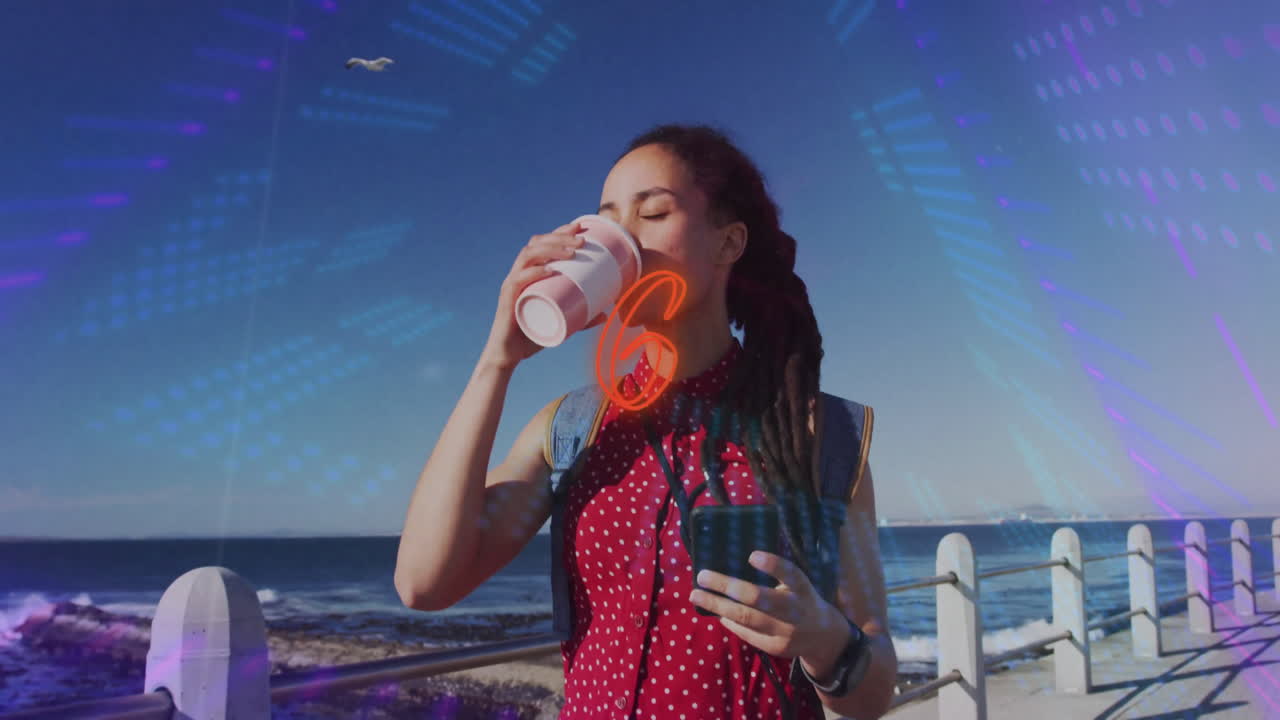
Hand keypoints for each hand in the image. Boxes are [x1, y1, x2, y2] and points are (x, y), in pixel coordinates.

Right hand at [481, 221, 607, 369]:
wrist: (507, 356)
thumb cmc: (531, 336)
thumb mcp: (562, 324)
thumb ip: (582, 319)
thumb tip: (606, 314)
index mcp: (529, 274)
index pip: (542, 244)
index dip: (560, 232)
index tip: (581, 227)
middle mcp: (518, 274)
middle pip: (536, 244)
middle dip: (559, 236)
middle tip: (582, 239)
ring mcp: (512, 285)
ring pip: (528, 256)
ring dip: (550, 249)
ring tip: (572, 251)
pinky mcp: (508, 300)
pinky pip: (518, 281)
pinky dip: (534, 273)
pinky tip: (549, 270)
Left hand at [689, 551, 848, 664]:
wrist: (823, 637)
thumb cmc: (802, 599)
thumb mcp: (797, 584)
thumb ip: (776, 575)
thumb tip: (735, 559)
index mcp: (802, 588)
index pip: (791, 574)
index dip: (773, 565)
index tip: (752, 555)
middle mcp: (795, 610)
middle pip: (758, 599)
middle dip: (727, 586)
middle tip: (702, 576)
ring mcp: (785, 632)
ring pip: (746, 618)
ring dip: (718, 606)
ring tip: (697, 595)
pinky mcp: (775, 648)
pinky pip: (746, 633)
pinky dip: (729, 621)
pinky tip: (716, 612)